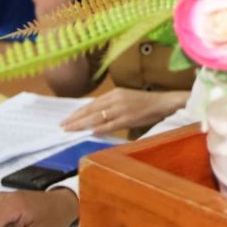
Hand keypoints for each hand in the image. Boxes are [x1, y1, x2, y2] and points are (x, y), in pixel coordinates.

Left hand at [61, 88, 186, 133]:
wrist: (164, 102)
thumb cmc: (145, 103)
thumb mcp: (125, 99)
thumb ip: (110, 105)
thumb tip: (93, 115)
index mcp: (115, 93)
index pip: (91, 104)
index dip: (77, 112)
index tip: (66, 119)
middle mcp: (116, 99)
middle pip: (90, 110)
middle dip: (74, 119)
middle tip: (62, 126)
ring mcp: (122, 109)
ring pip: (96, 117)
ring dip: (81, 124)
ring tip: (70, 130)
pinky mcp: (128, 118)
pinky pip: (110, 124)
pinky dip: (99, 129)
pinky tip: (90, 133)